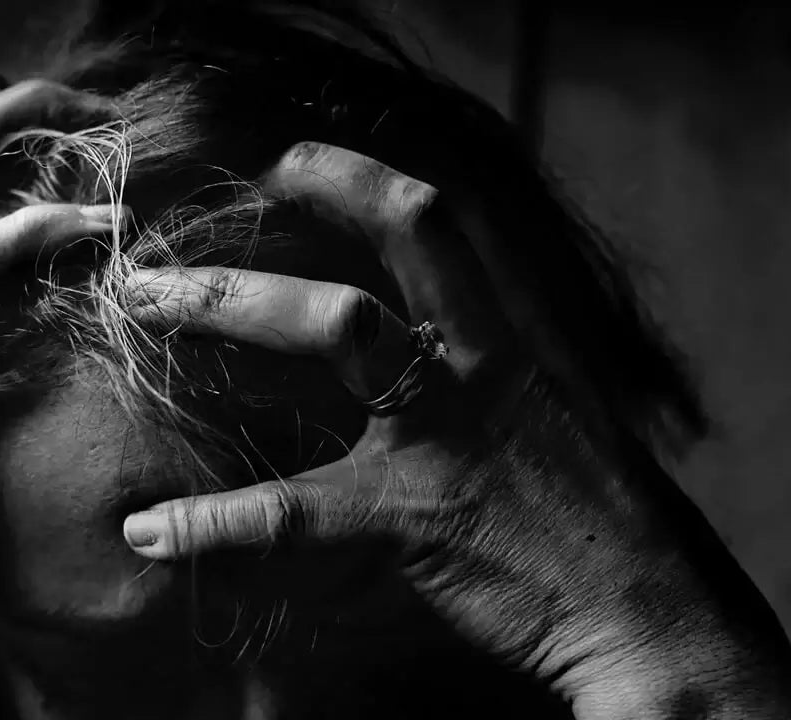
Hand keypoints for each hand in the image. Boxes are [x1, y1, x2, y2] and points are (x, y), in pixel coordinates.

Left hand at [118, 143, 790, 718]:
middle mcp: (476, 365)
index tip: (285, 164)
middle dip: (261, 248)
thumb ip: (473, 376)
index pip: (435, 225)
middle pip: (373, 259)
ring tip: (139, 310)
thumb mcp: (541, 421)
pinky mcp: (416, 514)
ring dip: (228, 308)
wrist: (651, 612)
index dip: (356, 180)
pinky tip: (149, 531)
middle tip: (154, 262)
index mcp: (503, 341)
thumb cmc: (589, 519)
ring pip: (336, 334)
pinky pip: (294, 512)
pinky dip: (211, 521)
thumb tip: (405, 353)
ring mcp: (448, 431)